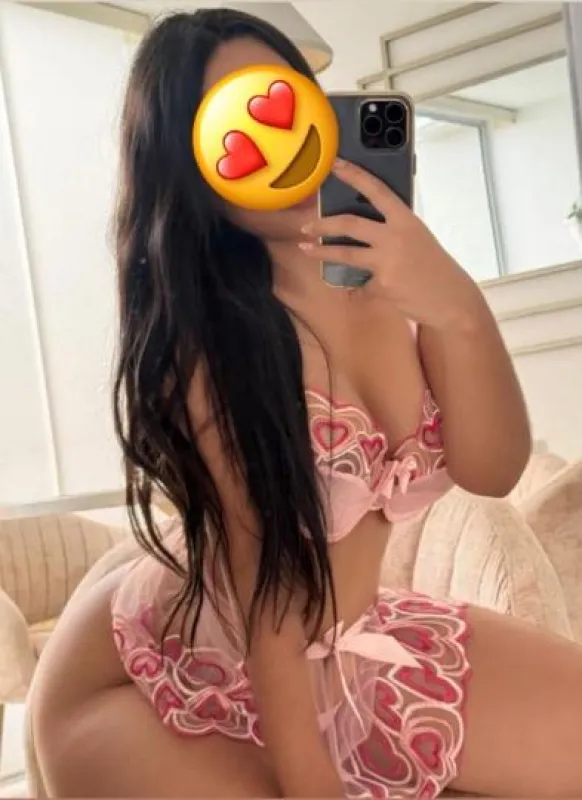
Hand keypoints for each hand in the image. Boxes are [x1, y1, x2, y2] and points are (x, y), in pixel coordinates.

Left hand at [300, 158, 484, 331]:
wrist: (451, 298)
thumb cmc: (435, 267)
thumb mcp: (418, 239)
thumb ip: (394, 230)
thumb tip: (365, 229)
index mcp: (406, 220)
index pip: (377, 190)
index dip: (354, 175)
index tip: (335, 165)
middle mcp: (394, 237)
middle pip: (350, 224)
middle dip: (323, 224)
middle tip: (307, 226)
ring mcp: (387, 262)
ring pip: (345, 254)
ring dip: (321, 252)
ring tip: (306, 249)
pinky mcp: (381, 286)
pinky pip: (360, 287)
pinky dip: (356, 290)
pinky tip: (357, 292)